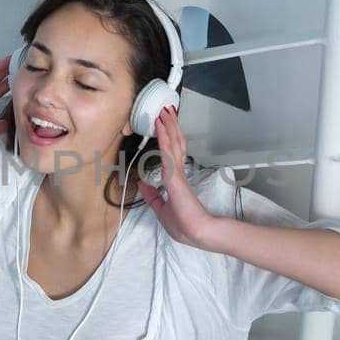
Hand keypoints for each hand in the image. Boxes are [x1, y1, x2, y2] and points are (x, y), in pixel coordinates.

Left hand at [139, 106, 219, 248]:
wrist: (196, 231)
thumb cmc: (184, 224)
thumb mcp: (161, 210)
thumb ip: (153, 197)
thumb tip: (143, 185)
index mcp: (176, 179)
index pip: (173, 152)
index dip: (170, 137)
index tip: (166, 124)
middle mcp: (177, 171)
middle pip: (175, 142)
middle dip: (171, 125)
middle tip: (167, 109)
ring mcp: (176, 171)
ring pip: (172, 142)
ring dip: (168, 124)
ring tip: (165, 109)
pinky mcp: (174, 174)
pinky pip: (167, 151)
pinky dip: (163, 135)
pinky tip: (160, 124)